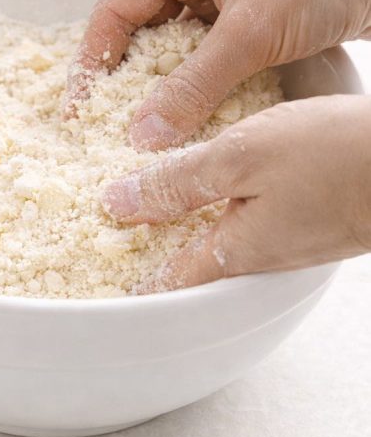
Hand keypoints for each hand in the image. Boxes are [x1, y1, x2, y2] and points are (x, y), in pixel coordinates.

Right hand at [67, 0, 370, 149]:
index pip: (118, 7)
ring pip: (182, 43)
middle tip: (111, 126)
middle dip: (132, 77)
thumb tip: (143, 135)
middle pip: (146, 26)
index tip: (80, 108)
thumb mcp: (251, 31)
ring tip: (151, 131)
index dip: (94, 60)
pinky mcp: (259, 6)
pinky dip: (205, 79)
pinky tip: (197, 114)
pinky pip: (215, 48)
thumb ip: (193, 86)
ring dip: (171, 83)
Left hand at [102, 95, 370, 288]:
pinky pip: (254, 225)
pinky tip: (222, 186)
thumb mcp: (241, 156)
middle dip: (157, 257)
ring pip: (225, 245)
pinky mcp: (312, 223)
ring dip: (190, 232)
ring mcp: (291, 244)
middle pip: (195, 268)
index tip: (103, 280)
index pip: (168, 282)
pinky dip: (226, 211)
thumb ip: (179, 183)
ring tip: (158, 210)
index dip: (132, 281)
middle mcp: (261, 259)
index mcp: (235, 252)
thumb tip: (117, 204)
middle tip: (120, 240)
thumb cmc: (333, 155)